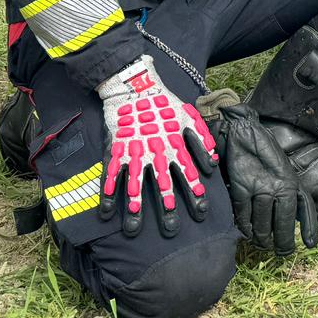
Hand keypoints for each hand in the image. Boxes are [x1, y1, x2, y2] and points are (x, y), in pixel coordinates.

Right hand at [97, 55, 217, 237]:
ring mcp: (134, 152)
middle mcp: (156, 152)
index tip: (201, 211)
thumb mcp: (190, 118)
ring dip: (135, 207)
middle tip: (170, 229)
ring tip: (134, 228)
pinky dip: (108, 194)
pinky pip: (112, 175)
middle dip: (167, 208)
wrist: (136, 88)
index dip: (195, 193)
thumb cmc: (165, 104)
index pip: (188, 173)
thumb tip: (211, 164)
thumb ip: (201, 141)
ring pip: (135, 185)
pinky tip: (106, 212)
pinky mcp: (116, 150)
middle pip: (163, 185)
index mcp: (174, 145)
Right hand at [218, 104, 317, 255]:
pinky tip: (248, 232)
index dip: (302, 233)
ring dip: (261, 239)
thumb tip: (302, 227)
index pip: (301, 215)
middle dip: (280, 243)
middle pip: (280, 225)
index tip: (303, 246)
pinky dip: (245, 228)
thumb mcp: (288, 175)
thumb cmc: (268, 157)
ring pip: (260, 225)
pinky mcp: (240, 189)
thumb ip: (295, 198)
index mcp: (292, 184)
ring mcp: (258, 189)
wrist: (244, 136)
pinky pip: (243, 217)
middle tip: (279, 252)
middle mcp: (278, 188)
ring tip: (262, 243)